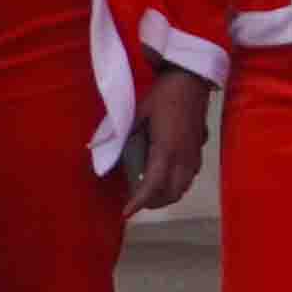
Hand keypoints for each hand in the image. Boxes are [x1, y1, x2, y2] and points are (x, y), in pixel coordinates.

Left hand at [124, 69, 215, 213]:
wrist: (191, 79)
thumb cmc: (162, 95)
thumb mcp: (136, 114)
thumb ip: (119, 136)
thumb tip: (92, 149)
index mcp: (166, 150)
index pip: (153, 186)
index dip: (139, 202)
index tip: (126, 212)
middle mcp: (183, 157)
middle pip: (172, 193)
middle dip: (154, 202)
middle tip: (135, 200)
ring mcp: (194, 154)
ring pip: (184, 187)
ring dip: (167, 194)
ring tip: (149, 190)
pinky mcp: (199, 149)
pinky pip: (190, 176)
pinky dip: (177, 183)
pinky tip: (166, 174)